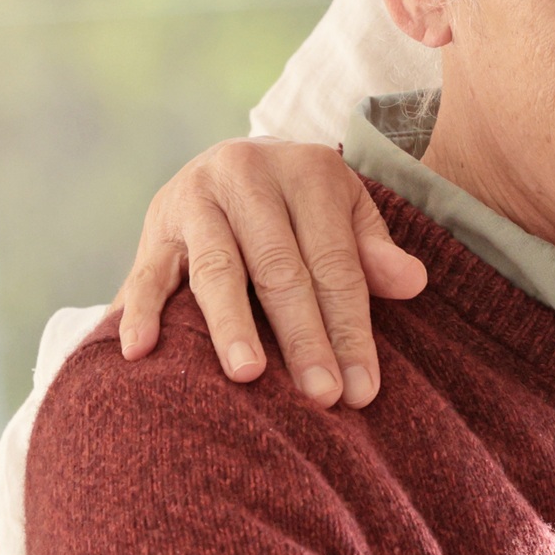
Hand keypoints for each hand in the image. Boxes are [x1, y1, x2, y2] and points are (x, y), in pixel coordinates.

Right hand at [114, 136, 427, 407]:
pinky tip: (141, 350)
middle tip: (321, 395)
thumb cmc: (305, 204)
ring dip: (231, 326)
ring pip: (216, 271)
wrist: (237, 159)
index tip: (362, 388)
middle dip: (303, 338)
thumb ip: (374, 249)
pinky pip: (146, 273)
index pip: (335, 264)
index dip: (350, 329)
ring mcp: (195, 199)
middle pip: (280, 270)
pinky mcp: (155, 225)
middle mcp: (248, 176)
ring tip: (248, 375)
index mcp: (309, 171)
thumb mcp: (347, 212)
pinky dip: (141, 311)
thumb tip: (413, 283)